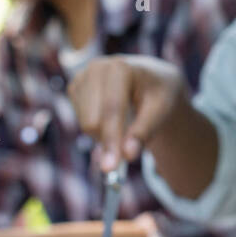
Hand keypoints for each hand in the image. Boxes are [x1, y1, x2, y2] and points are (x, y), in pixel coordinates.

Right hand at [69, 55, 185, 171]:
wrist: (150, 79)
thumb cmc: (158, 94)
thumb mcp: (161, 110)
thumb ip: (143, 132)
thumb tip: (127, 155)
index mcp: (120, 68)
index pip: (112, 110)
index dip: (111, 140)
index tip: (110, 168)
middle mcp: (96, 68)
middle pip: (92, 120)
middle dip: (108, 142)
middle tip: (125, 154)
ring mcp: (82, 77)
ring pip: (86, 124)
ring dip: (105, 135)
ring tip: (127, 122)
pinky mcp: (75, 88)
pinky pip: (81, 122)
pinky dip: (98, 128)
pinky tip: (113, 117)